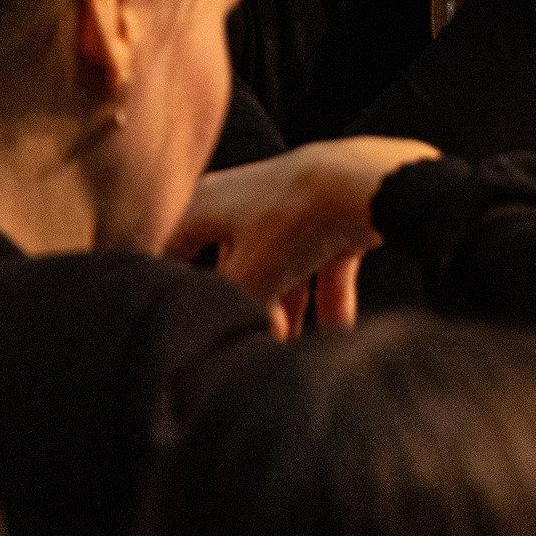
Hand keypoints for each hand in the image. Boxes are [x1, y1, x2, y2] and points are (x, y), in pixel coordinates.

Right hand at [164, 136, 438, 338]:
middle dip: (246, 308)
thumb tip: (216, 341)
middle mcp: (243, 200)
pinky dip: (328, 298)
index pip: (174, 246)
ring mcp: (290, 207)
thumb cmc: (290, 219)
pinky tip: (336, 331)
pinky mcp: (332, 216)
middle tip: (251, 344)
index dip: (174, 284)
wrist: (362, 184)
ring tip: (293, 352)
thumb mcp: (245, 277)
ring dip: (289, 311)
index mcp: (206, 203)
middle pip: (235, 265)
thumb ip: (228, 308)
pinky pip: (322, 265)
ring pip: (281, 268)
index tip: (176, 318)